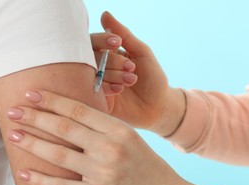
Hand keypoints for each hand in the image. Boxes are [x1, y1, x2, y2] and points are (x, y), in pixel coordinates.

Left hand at [6, 90, 206, 184]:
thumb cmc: (146, 166)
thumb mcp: (129, 138)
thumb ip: (103, 127)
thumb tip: (70, 113)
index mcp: (119, 130)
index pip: (79, 109)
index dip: (52, 100)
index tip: (31, 94)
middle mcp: (110, 148)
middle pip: (64, 128)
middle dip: (34, 117)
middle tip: (12, 110)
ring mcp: (103, 173)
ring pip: (59, 155)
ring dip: (32, 144)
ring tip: (12, 134)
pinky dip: (40, 180)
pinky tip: (22, 172)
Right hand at [100, 12, 185, 135]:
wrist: (158, 107)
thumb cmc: (152, 78)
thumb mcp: (141, 52)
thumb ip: (123, 34)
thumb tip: (104, 14)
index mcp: (107, 54)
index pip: (92, 42)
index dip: (101, 40)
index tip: (117, 42)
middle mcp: (98, 69)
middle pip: (90, 58)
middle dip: (111, 60)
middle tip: (131, 67)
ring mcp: (95, 85)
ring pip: (92, 74)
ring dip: (112, 74)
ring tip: (131, 80)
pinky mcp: (96, 101)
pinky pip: (92, 91)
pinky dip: (107, 87)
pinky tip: (121, 89)